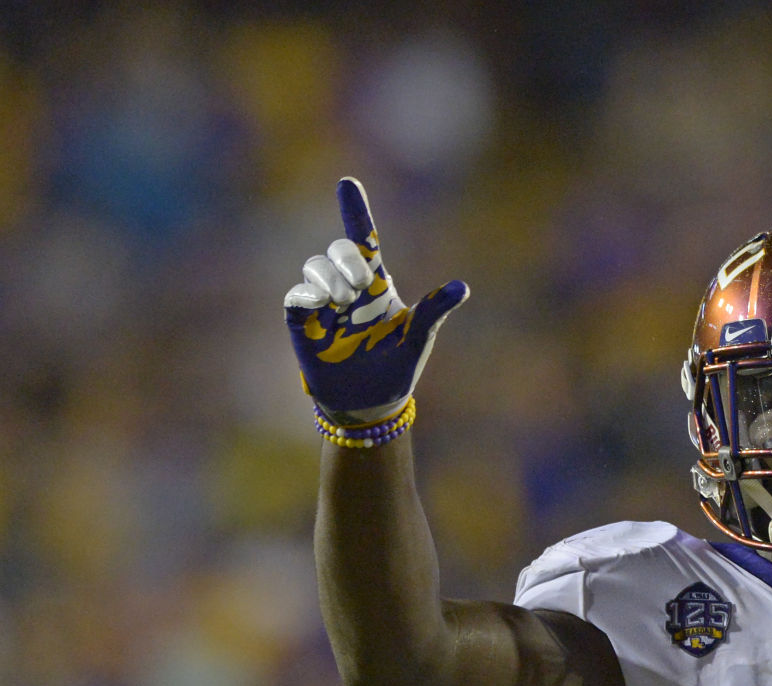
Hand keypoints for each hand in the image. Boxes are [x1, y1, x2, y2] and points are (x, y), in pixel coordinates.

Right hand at [284, 178, 468, 422]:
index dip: (355, 211)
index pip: (364, 240)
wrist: (369, 402)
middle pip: (339, 251)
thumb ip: (433, 311)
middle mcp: (347, 287)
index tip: (348, 183)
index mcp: (377, 284)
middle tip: (360, 285)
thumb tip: (461, 287)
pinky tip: (318, 305)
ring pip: (314, 268)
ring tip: (343, 303)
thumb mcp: (417, 339)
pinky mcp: (303, 324)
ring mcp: (323, 304)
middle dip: (347, 259)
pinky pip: (295, 298)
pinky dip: (305, 296)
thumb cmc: (396, 366)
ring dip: (329, 279)